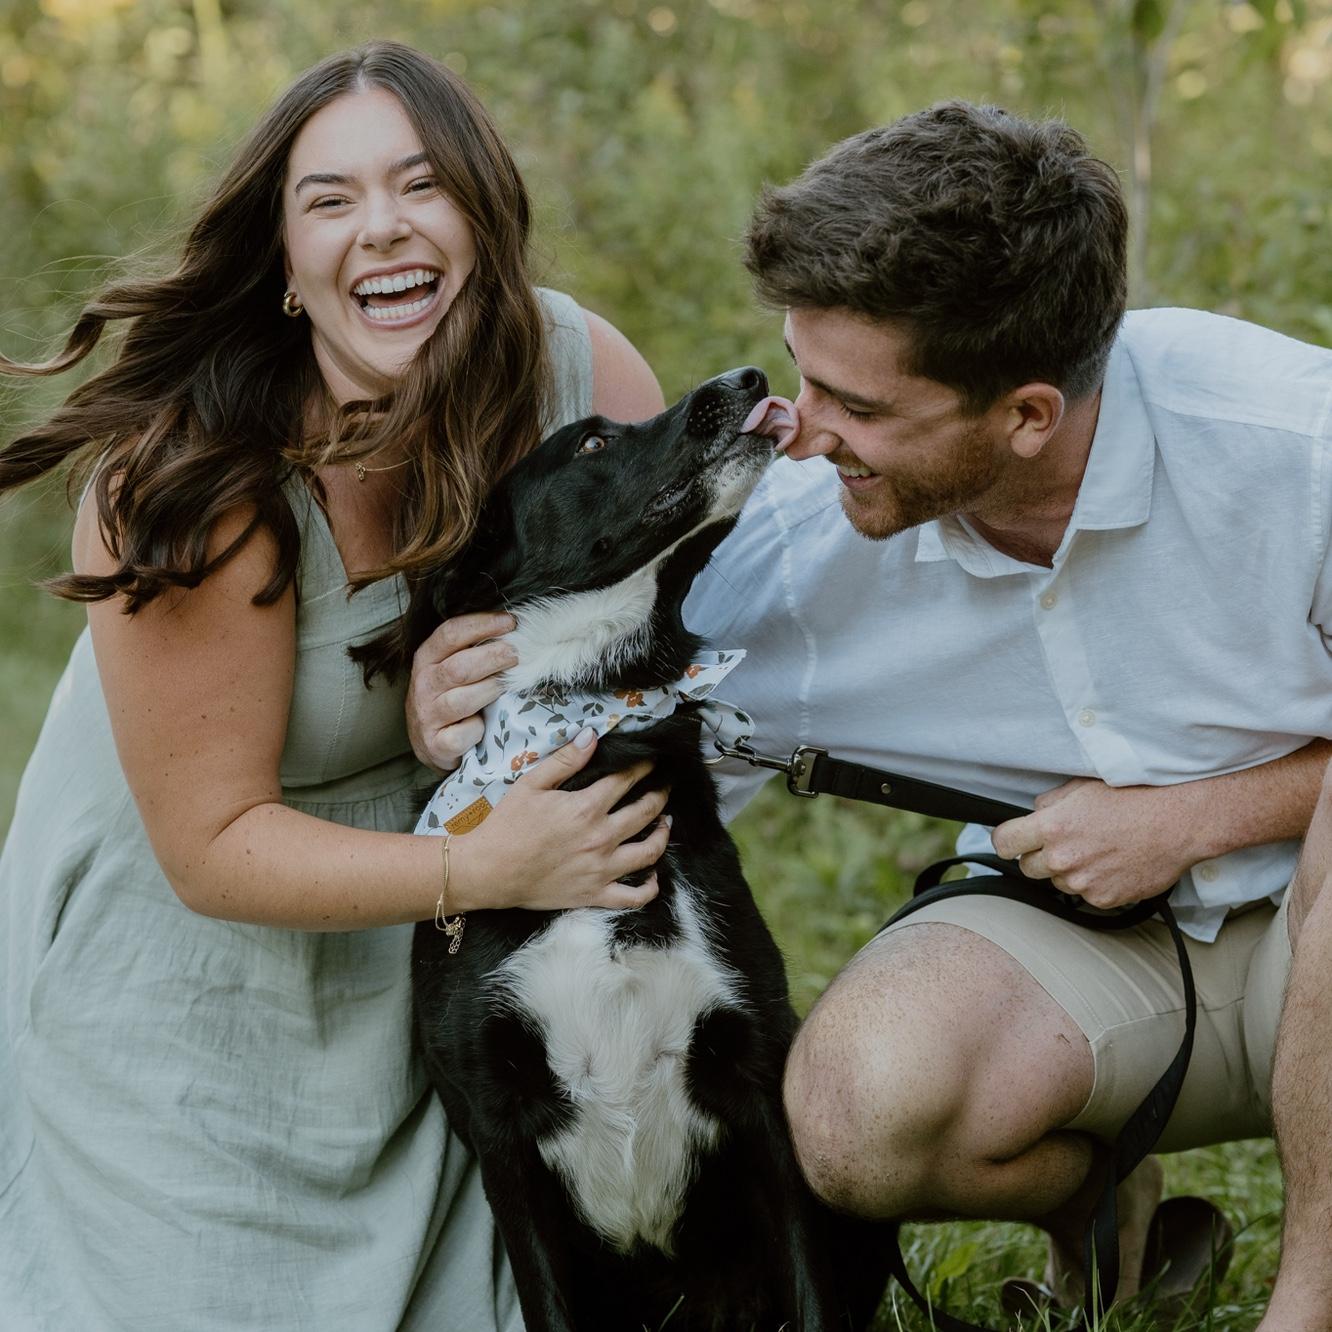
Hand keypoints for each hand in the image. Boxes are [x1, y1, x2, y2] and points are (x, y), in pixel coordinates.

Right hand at [407, 611, 517, 772]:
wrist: (430, 742)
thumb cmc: (450, 695)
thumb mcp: (452, 667)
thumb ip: (473, 648)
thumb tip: (514, 627)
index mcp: (426, 658)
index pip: (450, 633)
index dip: (482, 624)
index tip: (511, 622)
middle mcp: (423, 685)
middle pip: (460, 667)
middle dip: (494, 657)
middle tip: (518, 654)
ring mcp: (428, 716)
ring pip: (462, 700)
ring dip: (491, 689)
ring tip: (509, 683)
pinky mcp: (436, 745)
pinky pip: (462, 734)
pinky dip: (477, 729)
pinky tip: (486, 724)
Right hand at [450, 728, 671, 911]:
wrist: (488, 871)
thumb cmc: (506, 825)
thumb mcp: (531, 784)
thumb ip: (565, 760)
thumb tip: (592, 736)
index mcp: (586, 808)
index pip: (627, 780)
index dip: (644, 767)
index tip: (653, 761)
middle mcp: (601, 838)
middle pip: (646, 812)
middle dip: (660, 795)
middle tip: (665, 786)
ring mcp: (601, 870)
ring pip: (649, 852)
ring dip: (663, 835)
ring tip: (665, 823)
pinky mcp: (595, 895)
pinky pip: (634, 897)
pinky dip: (650, 888)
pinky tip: (654, 876)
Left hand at [991, 778, 1199, 908]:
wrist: (1178, 823)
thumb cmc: (1134, 799)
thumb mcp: (1082, 787)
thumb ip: (1050, 802)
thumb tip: (1035, 812)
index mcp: (1052, 827)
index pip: (1004, 843)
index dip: (1007, 840)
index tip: (1013, 840)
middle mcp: (1062, 858)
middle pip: (1027, 868)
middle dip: (1037, 856)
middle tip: (1062, 843)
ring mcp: (1083, 882)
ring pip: (1057, 882)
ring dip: (1068, 870)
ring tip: (1096, 850)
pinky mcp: (1103, 899)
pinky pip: (1085, 895)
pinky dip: (1093, 883)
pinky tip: (1112, 863)